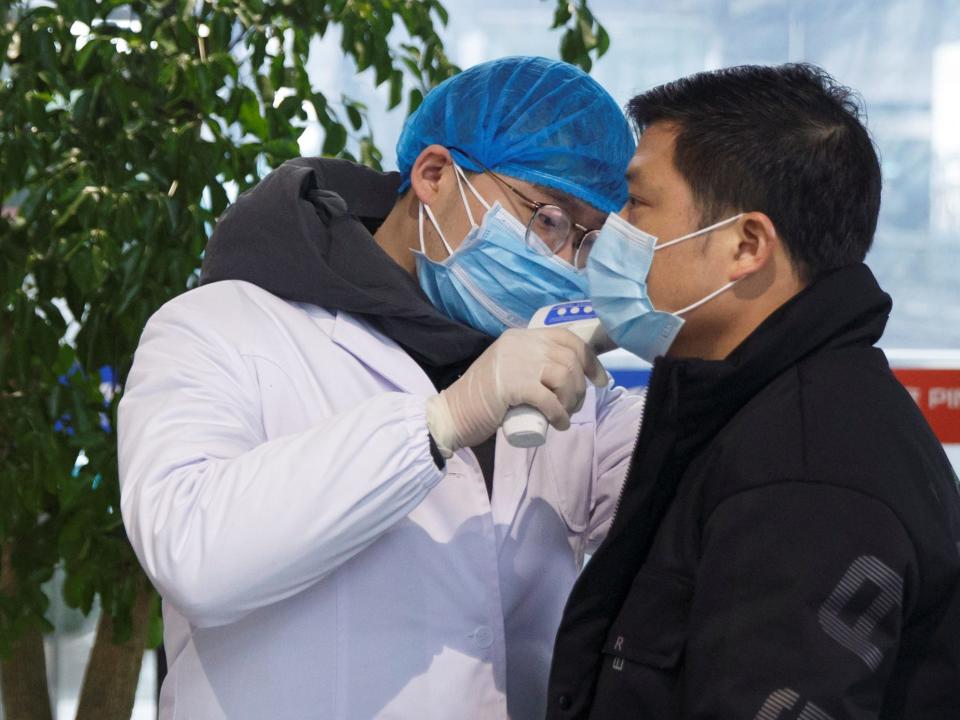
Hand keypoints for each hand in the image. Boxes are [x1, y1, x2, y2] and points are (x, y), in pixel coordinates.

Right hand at [426, 327, 608, 456]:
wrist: (452, 414)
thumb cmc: (481, 398)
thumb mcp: (508, 368)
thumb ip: (527, 362)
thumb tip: (565, 374)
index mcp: (520, 336)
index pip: (567, 338)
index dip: (589, 359)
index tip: (598, 380)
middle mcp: (520, 343)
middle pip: (569, 359)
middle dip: (580, 387)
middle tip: (572, 407)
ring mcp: (515, 362)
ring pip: (564, 376)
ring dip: (572, 400)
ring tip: (564, 415)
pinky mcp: (512, 385)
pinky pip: (549, 399)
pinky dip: (560, 414)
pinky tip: (558, 424)